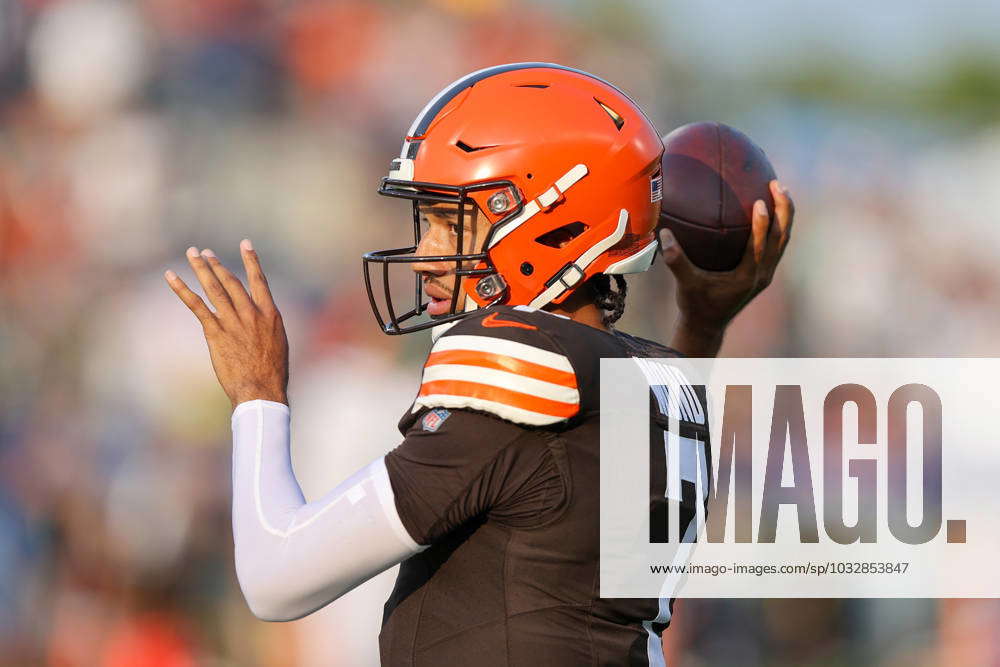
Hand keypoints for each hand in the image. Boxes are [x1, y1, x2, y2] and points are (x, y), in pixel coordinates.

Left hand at [165, 240, 288, 408]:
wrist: (261, 389)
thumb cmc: (273, 373)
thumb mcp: (278, 344)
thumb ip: (268, 326)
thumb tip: (262, 320)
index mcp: (270, 314)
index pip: (259, 281)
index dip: (252, 260)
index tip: (245, 244)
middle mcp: (251, 313)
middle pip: (231, 281)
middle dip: (217, 264)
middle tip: (205, 252)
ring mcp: (233, 321)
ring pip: (214, 287)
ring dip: (201, 268)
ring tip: (192, 254)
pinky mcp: (215, 332)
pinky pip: (196, 305)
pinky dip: (182, 289)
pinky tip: (171, 276)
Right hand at [662, 180, 793, 356]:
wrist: (708, 326)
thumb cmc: (696, 304)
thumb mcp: (685, 284)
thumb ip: (675, 260)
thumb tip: (664, 233)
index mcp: (746, 277)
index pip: (760, 246)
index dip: (762, 224)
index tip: (760, 201)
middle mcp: (762, 274)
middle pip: (781, 238)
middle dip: (784, 210)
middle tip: (777, 184)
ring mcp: (765, 273)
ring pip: (783, 240)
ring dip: (785, 215)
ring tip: (779, 189)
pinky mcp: (763, 271)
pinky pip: (776, 244)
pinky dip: (776, 224)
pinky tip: (769, 208)